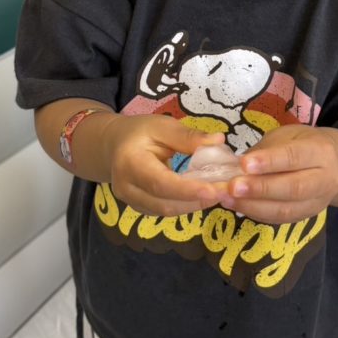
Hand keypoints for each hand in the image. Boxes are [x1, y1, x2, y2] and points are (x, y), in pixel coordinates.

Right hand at [104, 115, 226, 215]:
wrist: (112, 145)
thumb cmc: (138, 132)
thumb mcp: (162, 126)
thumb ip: (188, 136)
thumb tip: (218, 140)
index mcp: (130, 163)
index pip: (161, 183)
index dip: (188, 190)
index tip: (214, 190)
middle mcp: (127, 187)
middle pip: (164, 204)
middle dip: (197, 201)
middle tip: (225, 192)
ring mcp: (131, 201)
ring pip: (166, 211)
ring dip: (194, 205)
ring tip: (218, 193)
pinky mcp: (139, 207)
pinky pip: (164, 211)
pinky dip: (185, 205)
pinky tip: (202, 195)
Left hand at [222, 125, 337, 224]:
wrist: (332, 164)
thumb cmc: (301, 144)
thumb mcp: (286, 136)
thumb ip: (264, 151)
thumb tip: (234, 166)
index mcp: (320, 151)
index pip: (294, 157)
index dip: (269, 161)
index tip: (243, 164)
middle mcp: (325, 179)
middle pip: (294, 188)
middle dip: (261, 189)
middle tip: (232, 187)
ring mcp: (318, 202)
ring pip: (287, 210)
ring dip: (254, 206)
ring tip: (228, 199)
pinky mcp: (307, 216)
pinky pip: (281, 220)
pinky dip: (257, 214)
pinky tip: (238, 206)